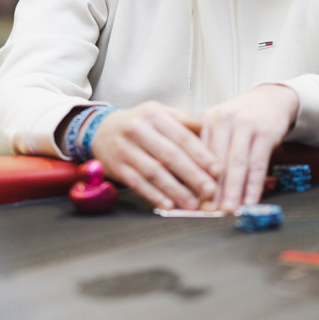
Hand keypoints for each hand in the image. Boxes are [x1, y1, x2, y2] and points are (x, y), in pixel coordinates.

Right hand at [92, 102, 220, 209]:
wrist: (101, 130)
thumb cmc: (140, 124)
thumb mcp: (161, 114)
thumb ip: (186, 123)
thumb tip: (214, 136)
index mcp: (154, 114)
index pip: (182, 136)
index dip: (201, 155)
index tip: (217, 170)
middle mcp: (138, 129)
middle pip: (170, 155)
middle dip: (192, 175)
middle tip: (209, 191)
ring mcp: (125, 149)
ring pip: (154, 172)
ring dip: (175, 190)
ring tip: (192, 203)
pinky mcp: (117, 166)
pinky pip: (138, 183)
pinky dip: (154, 195)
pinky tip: (168, 205)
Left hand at [200, 85, 298, 209]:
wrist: (272, 99)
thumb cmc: (241, 118)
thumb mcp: (219, 125)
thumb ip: (207, 149)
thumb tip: (195, 186)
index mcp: (207, 118)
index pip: (199, 153)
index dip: (195, 179)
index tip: (193, 200)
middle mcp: (225, 119)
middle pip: (217, 160)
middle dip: (213, 189)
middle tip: (208, 211)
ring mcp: (246, 125)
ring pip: (237, 163)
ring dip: (233, 190)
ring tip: (229, 209)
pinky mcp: (266, 132)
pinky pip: (258, 164)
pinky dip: (254, 185)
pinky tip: (250, 200)